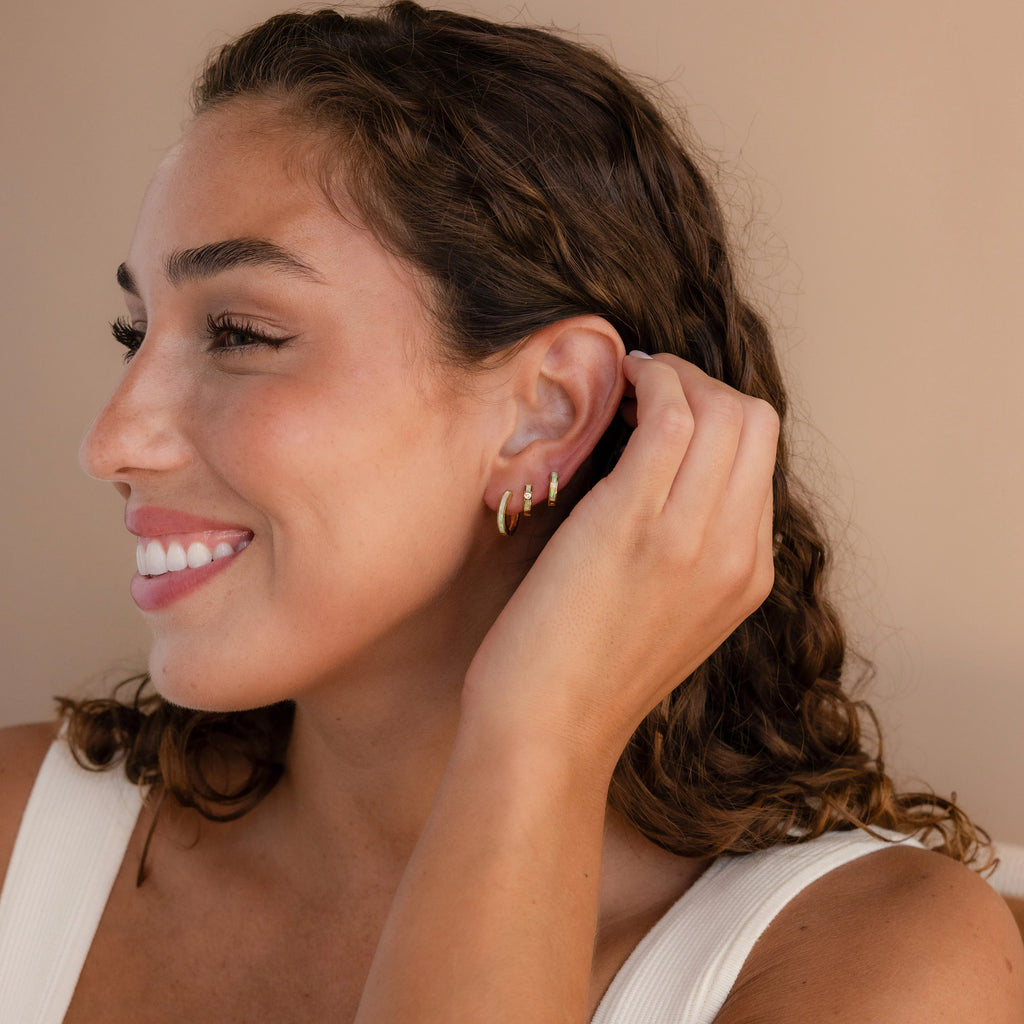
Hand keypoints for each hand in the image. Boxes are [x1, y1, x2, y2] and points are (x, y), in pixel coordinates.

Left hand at [463, 351, 779, 772]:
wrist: (545, 733)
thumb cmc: (582, 674)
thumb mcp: (662, 613)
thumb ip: (685, 551)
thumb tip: (662, 478)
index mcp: (748, 576)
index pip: (761, 458)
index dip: (714, 415)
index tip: (662, 407)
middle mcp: (737, 554)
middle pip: (757, 422)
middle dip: (703, 384)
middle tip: (646, 387)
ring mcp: (692, 540)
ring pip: (724, 410)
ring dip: (673, 377)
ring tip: (628, 382)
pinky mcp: (636, 525)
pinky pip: (670, 419)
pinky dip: (649, 384)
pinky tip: (615, 388)